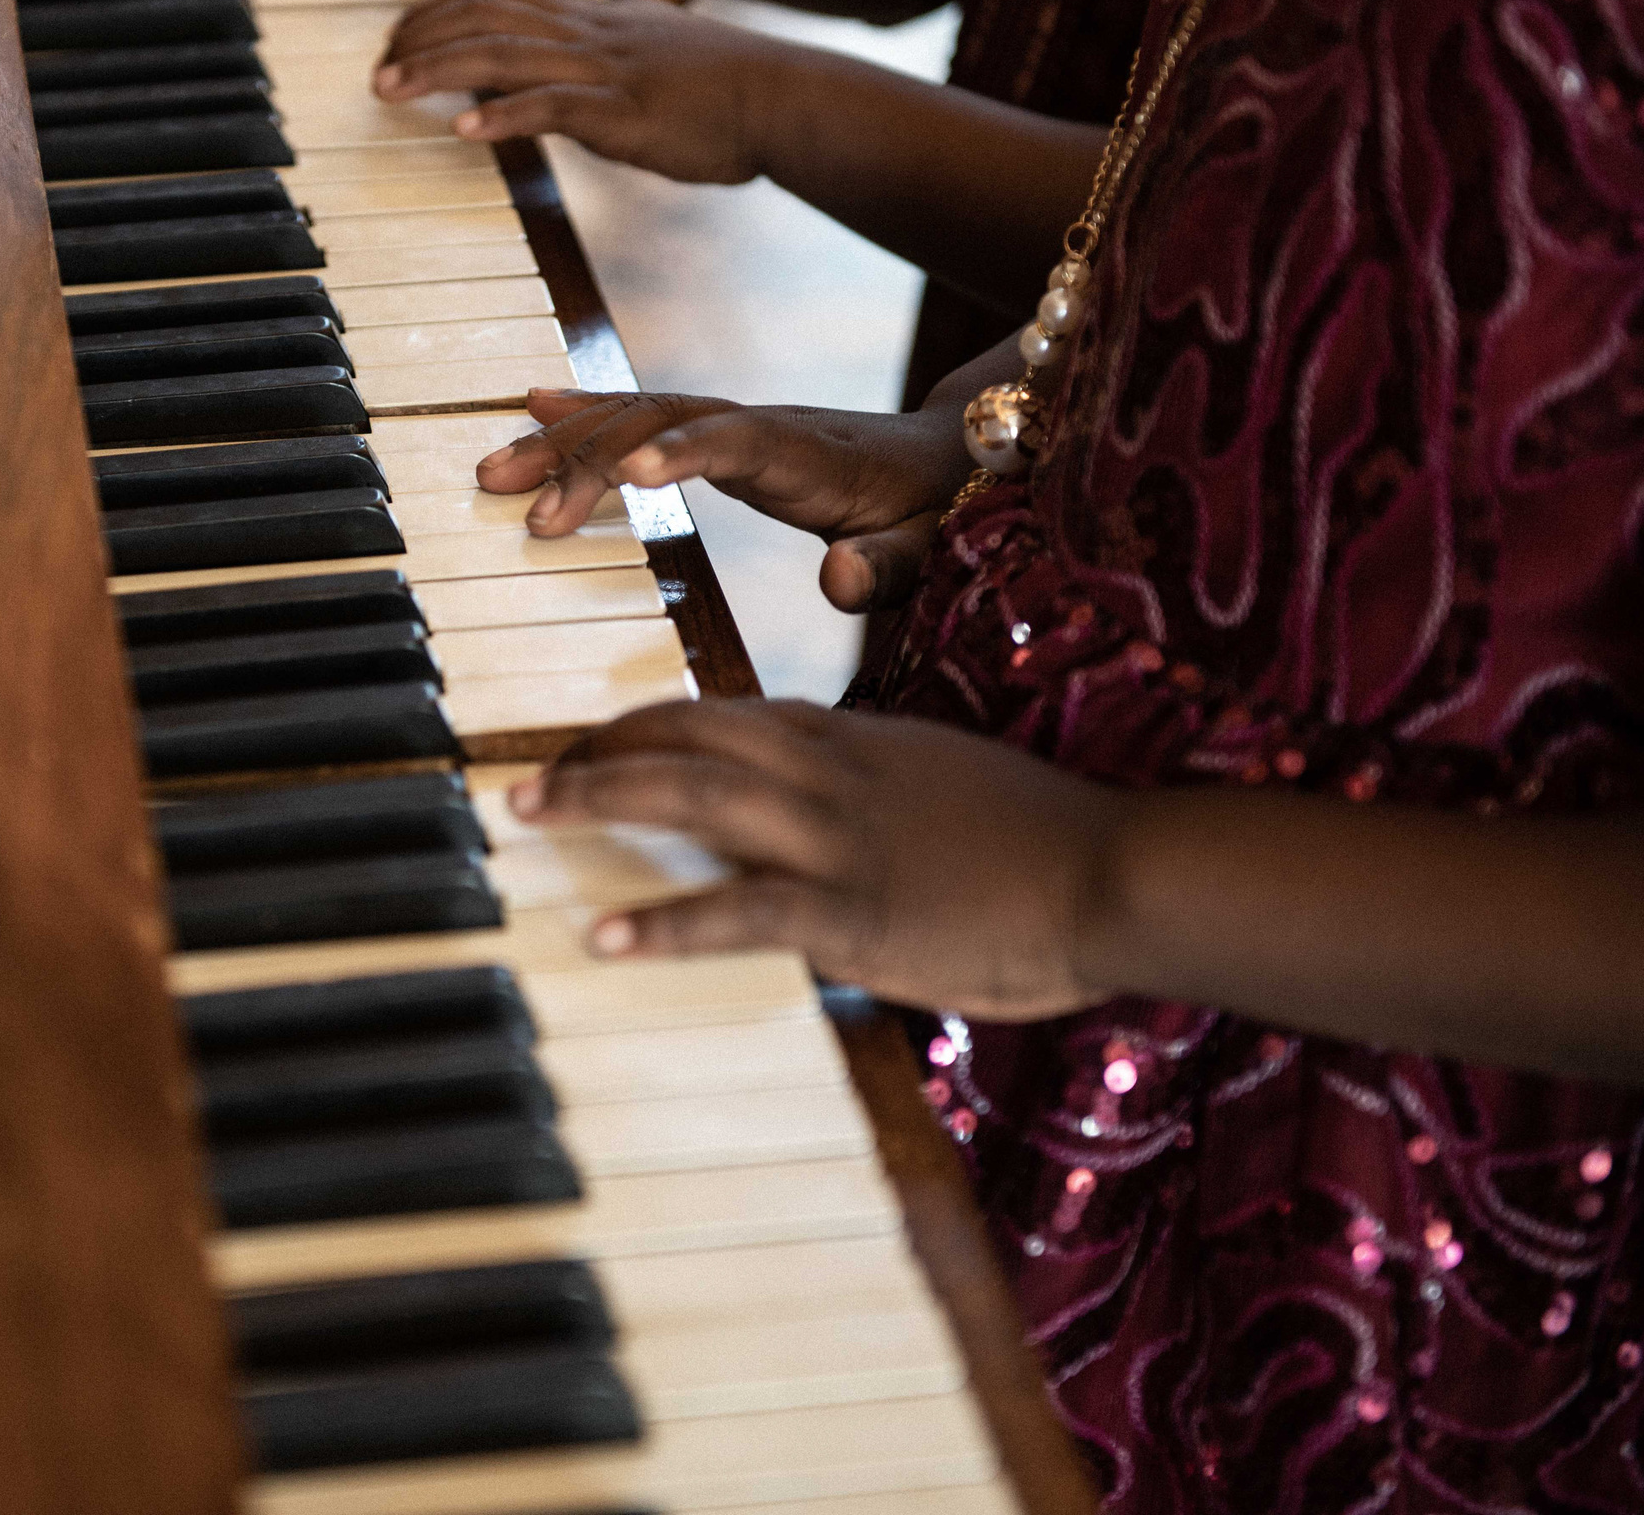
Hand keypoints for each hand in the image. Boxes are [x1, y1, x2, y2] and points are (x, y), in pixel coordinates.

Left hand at [374, 0, 786, 182]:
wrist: (783, 98)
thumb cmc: (715, 83)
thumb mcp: (638, 34)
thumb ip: (574, 11)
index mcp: (592, 17)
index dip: (437, 14)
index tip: (396, 41)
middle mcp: (592, 32)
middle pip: (486, 18)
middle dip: (422, 40)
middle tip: (376, 69)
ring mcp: (609, 70)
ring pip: (508, 55)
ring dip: (441, 73)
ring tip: (391, 89)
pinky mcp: (629, 113)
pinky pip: (557, 108)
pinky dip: (507, 114)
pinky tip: (466, 127)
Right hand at [477, 388, 975, 611]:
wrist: (959, 458)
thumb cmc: (946, 513)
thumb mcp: (932, 549)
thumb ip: (891, 568)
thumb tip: (840, 579)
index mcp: (810, 457)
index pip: (737, 444)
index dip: (684, 453)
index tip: (628, 475)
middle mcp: (760, 426)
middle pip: (659, 422)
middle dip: (585, 456)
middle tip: (518, 504)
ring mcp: (734, 424)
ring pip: (636, 415)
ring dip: (564, 439)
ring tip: (492, 469)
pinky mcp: (719, 434)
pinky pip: (642, 415)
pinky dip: (585, 412)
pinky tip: (531, 406)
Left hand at [513, 700, 1120, 1021]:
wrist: (1119, 870)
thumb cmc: (1046, 843)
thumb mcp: (945, 789)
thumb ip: (876, 791)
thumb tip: (821, 820)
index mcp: (855, 740)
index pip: (727, 712)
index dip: (648, 723)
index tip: (595, 741)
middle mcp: (832, 772)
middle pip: (688, 735)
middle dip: (597, 749)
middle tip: (524, 773)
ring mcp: (839, 837)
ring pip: (694, 794)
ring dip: (599, 798)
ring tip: (528, 813)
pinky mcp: (854, 910)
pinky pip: (740, 908)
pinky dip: (665, 918)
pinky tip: (606, 930)